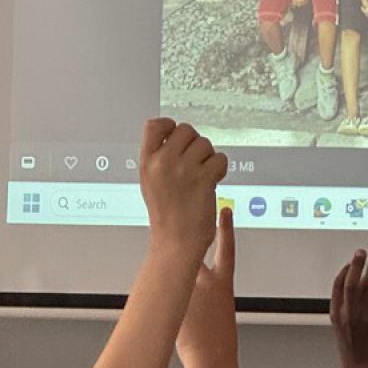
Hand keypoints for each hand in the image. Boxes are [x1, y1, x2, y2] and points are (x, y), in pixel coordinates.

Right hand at [139, 118, 227, 257]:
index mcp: (146, 162)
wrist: (176, 242)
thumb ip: (158, 158)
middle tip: (195, 165)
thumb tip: (172, 133)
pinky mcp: (204, 178)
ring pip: (205, 144)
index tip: (178, 139)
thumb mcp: (151, 182)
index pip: (154, 125)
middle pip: (186, 130)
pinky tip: (212, 182)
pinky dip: (221, 169)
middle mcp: (163, 162)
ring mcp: (184, 170)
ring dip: (209, 158)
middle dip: (195, 144)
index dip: (170, 126)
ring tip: (201, 177)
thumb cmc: (167, 215)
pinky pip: (220, 158)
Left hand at [176, 208, 237, 366]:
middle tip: (182, 225)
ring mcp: (187, 290)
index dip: (226, 228)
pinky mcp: (173, 300)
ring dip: (172, 271)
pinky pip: (163, 289)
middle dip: (187, 244)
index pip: (227, 247)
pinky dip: (162, 293)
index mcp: (224, 282)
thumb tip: (199, 285)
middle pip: (192, 252)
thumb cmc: (219, 339)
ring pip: (175, 270)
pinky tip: (160, 300)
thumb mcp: (223, 308)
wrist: (212, 358)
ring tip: (171, 274)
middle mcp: (206, 281)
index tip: (224, 211)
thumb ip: (211, 290)